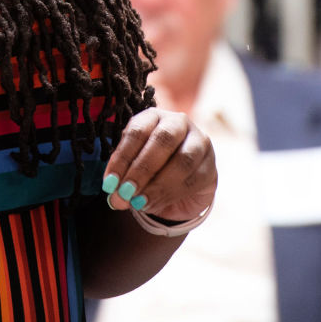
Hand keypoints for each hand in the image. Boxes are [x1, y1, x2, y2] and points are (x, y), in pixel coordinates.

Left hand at [99, 108, 216, 222]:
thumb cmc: (149, 170)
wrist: (177, 187)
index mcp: (152, 117)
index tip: (110, 183)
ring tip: (140, 202)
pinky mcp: (211, 164)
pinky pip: (195, 179)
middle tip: (126, 192)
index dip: (122, 158)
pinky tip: (156, 204)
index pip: (137, 131)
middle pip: (163, 139)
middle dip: (142, 169)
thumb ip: (123, 180)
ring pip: (183, 159)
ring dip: (159, 185)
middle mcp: (178, 123)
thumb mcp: (131, 170)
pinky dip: (173, 194)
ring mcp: (199, 141)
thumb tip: (116, 198)